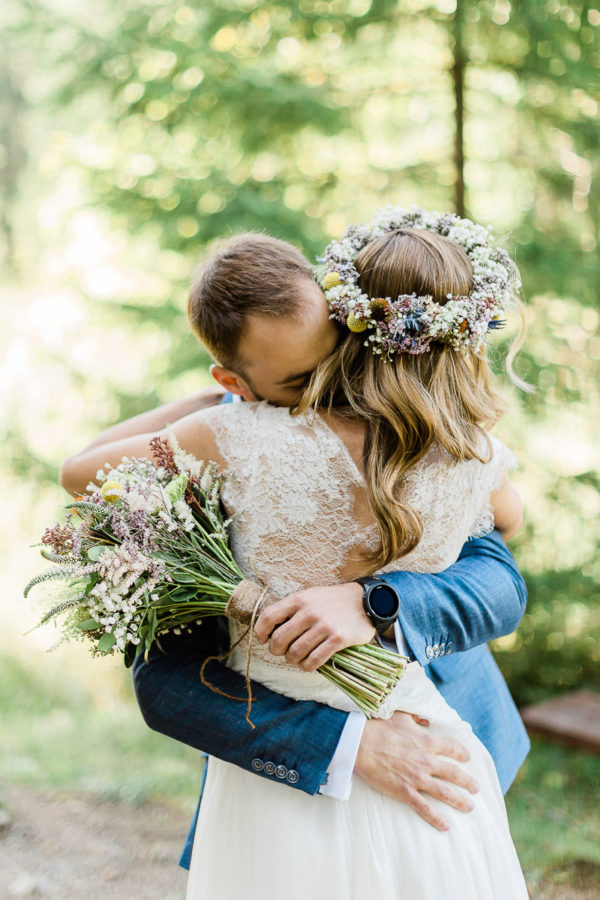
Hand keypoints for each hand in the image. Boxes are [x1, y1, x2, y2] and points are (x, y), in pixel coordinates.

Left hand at [254, 582, 375, 670]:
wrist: (366, 601)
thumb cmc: (333, 601)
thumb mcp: (310, 596)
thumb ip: (291, 609)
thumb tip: (270, 631)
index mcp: (299, 599)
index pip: (268, 616)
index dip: (260, 631)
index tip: (263, 640)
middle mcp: (309, 612)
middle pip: (279, 640)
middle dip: (276, 651)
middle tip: (282, 652)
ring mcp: (323, 626)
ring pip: (295, 653)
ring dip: (293, 660)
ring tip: (297, 658)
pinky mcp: (337, 639)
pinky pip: (314, 661)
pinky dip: (307, 666)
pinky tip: (308, 663)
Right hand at [354, 712, 478, 830]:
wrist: (361, 744)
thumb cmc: (379, 728)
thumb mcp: (401, 716)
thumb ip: (416, 719)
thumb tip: (425, 720)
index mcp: (427, 741)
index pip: (452, 748)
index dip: (462, 753)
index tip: (467, 758)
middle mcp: (426, 761)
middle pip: (454, 773)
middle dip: (467, 782)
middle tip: (476, 788)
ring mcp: (417, 778)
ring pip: (445, 792)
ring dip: (459, 800)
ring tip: (469, 807)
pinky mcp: (405, 791)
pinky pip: (425, 808)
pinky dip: (436, 818)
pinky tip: (446, 825)